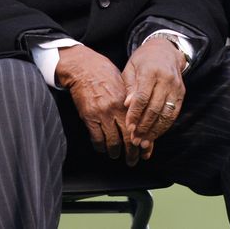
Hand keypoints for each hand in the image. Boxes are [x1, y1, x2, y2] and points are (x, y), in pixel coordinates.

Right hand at [55, 44, 135, 160]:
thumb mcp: (123, 85)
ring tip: (117, 155)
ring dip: (115, 152)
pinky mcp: (88, 117)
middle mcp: (115, 110)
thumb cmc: (106, 74)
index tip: (145, 151)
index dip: (142, 142)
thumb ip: (130, 103)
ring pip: (111, 141)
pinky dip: (100, 146)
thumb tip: (139, 119)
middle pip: (128, 138)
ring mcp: (101, 114)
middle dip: (131, 153)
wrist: (84, 68)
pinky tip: (102, 149)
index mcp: (126, 102)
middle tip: (133, 161)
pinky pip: (96, 138)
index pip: (138, 127)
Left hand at [122, 37, 186, 162]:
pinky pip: (174, 113)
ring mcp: (176, 86)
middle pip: (155, 108)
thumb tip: (127, 105)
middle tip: (135, 140)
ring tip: (144, 142)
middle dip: (144, 126)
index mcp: (151, 71)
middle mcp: (166, 79)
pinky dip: (164, 126)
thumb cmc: (143, 60)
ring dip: (155, 130)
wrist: (165, 50)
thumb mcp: (131, 68)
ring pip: (166, 113)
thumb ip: (130, 87)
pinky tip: (155, 134)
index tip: (128, 127)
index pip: (142, 97)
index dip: (135, 114)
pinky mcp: (182, 93)